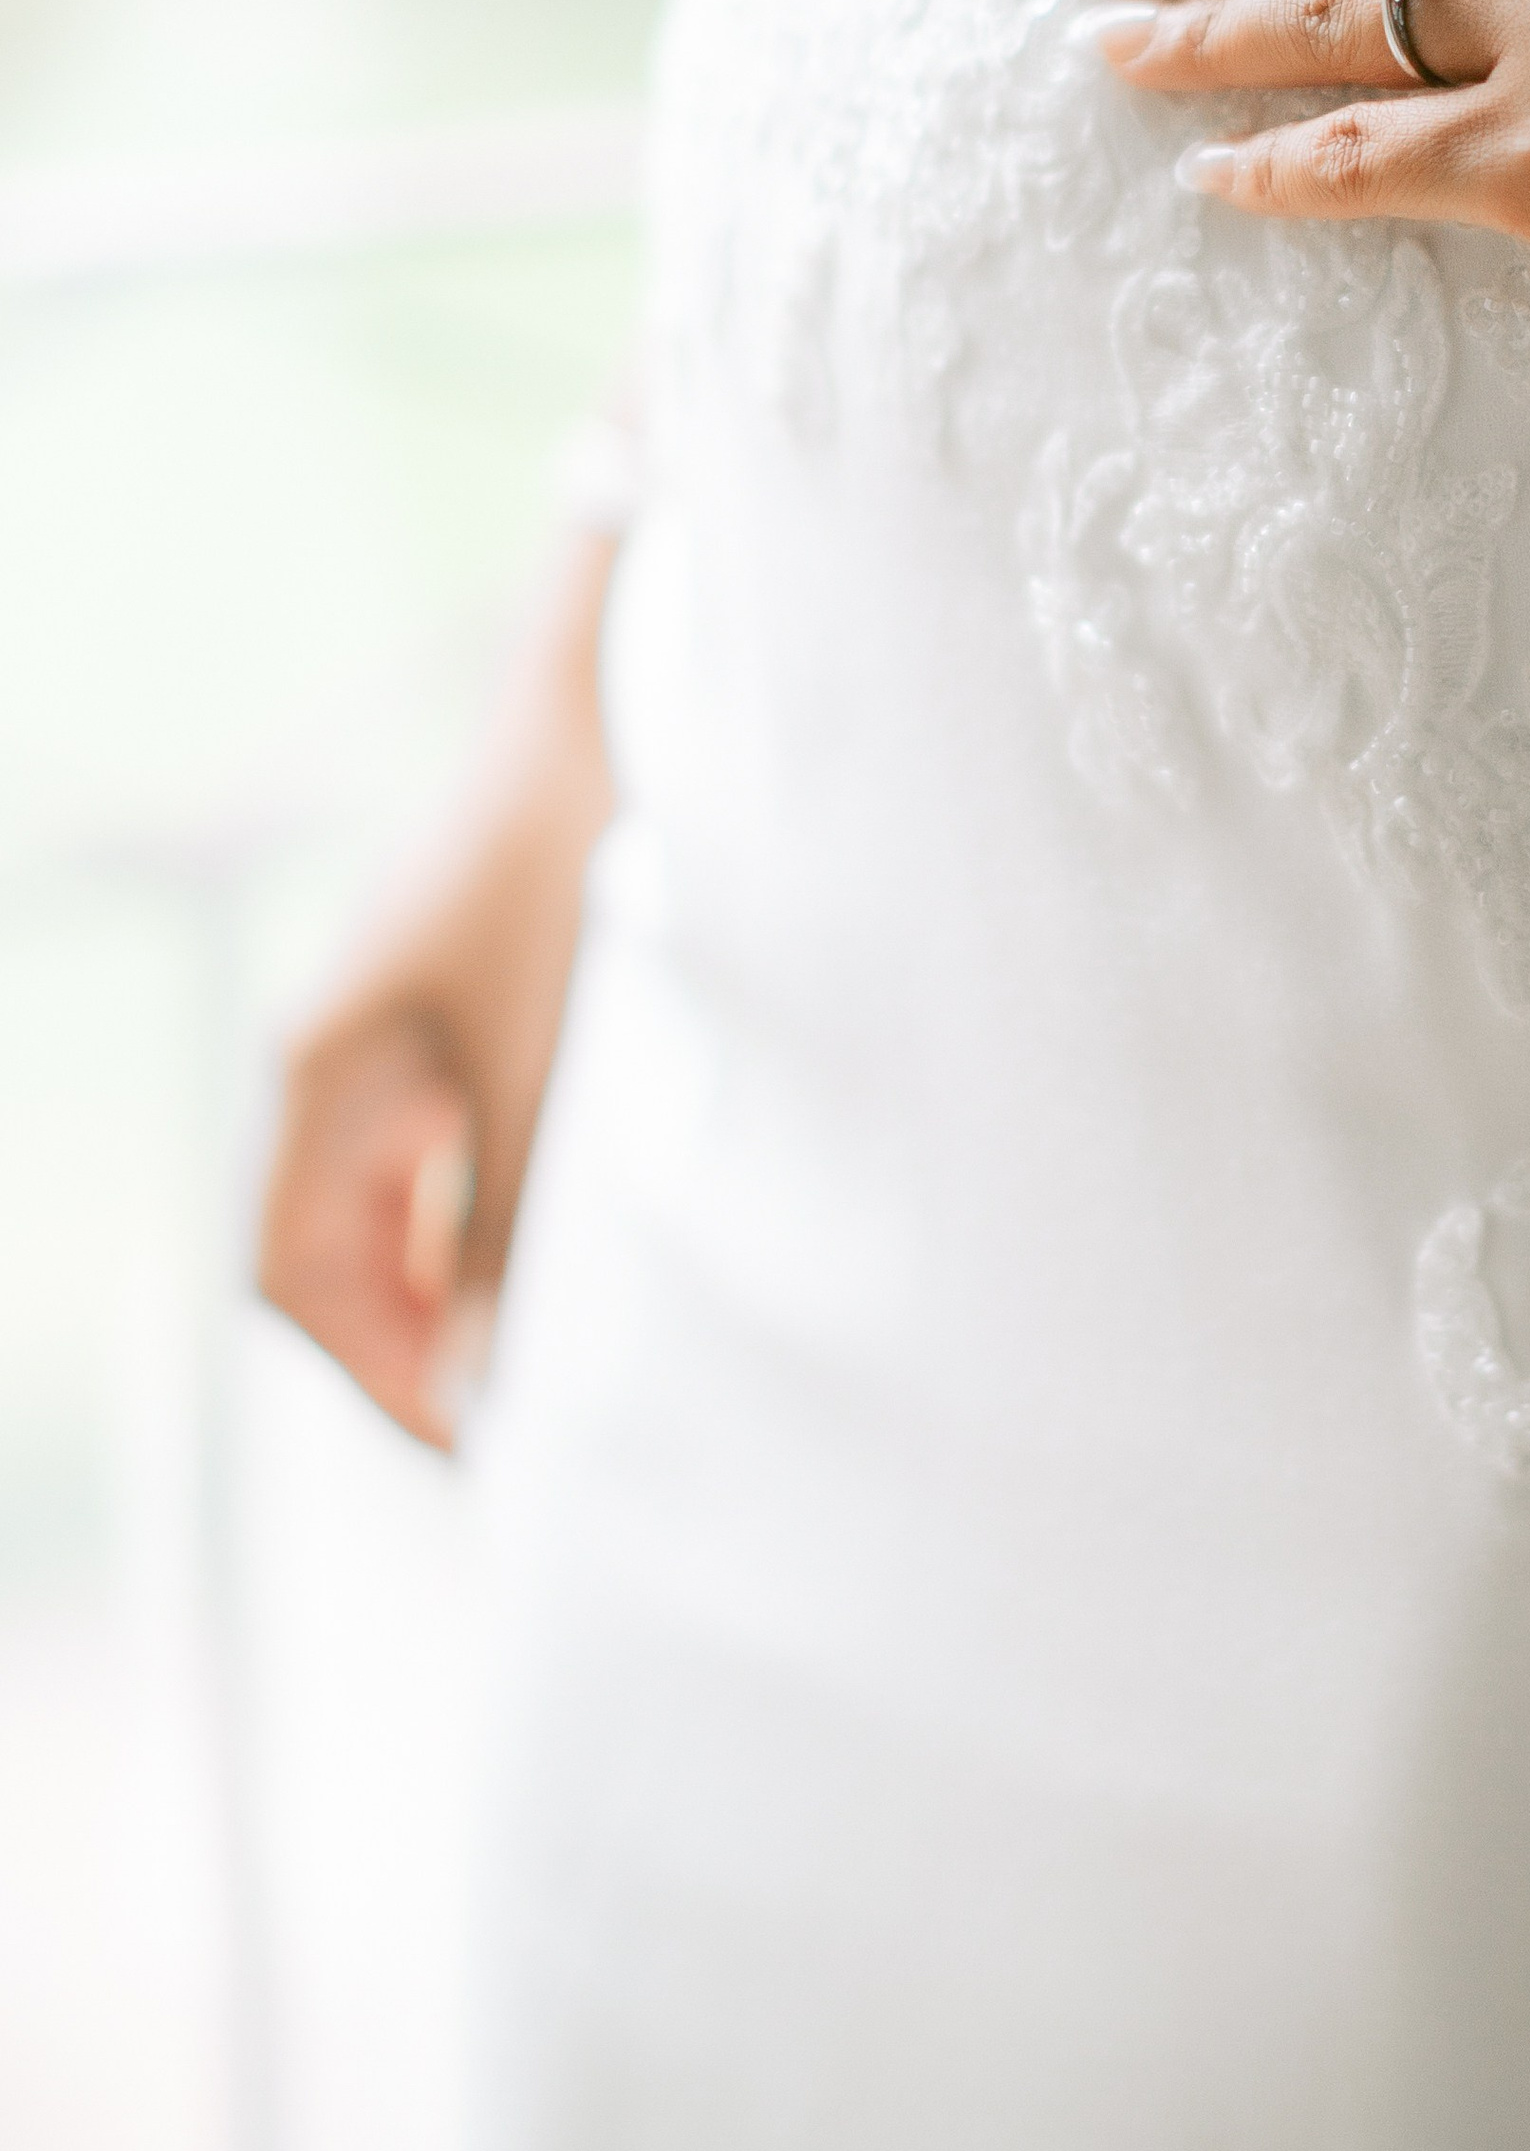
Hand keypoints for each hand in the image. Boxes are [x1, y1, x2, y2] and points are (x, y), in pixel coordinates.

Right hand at [257, 532, 615, 1447]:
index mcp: (318, 1069)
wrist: (617, 707)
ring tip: (565, 1344)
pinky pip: (452, 1151)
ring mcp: (396, 1035)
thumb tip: (490, 1389)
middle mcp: (335, 1058)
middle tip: (528, 1420)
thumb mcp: (552, 1071)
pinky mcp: (462, 1015)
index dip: (373, 1374)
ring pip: (399, 1208)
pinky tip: (581, 1239)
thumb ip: (514, 1234)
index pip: (291, 1274)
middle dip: (420, 1344)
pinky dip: (498, 1212)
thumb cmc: (573, 868)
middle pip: (335, 1253)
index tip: (472, 1443)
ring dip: (464, 1282)